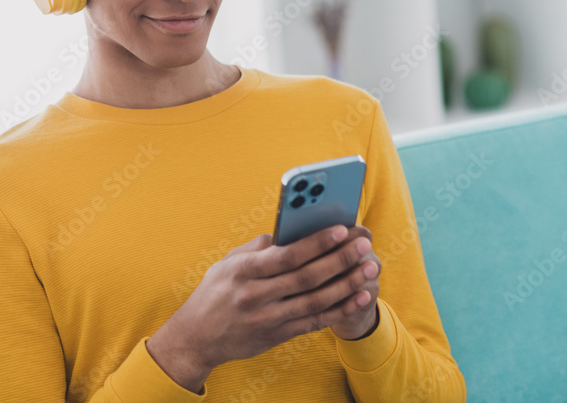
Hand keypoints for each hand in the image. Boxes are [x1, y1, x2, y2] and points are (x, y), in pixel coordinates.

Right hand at [150, 223, 381, 373]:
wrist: (196, 338)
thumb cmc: (214, 293)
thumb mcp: (226, 263)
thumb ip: (257, 248)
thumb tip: (288, 233)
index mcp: (243, 271)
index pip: (286, 255)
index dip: (316, 242)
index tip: (341, 228)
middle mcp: (256, 295)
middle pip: (306, 277)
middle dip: (339, 259)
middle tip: (364, 244)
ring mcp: (268, 319)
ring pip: (316, 300)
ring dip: (347, 284)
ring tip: (370, 268)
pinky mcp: (277, 336)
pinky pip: (314, 322)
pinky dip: (339, 309)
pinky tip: (359, 296)